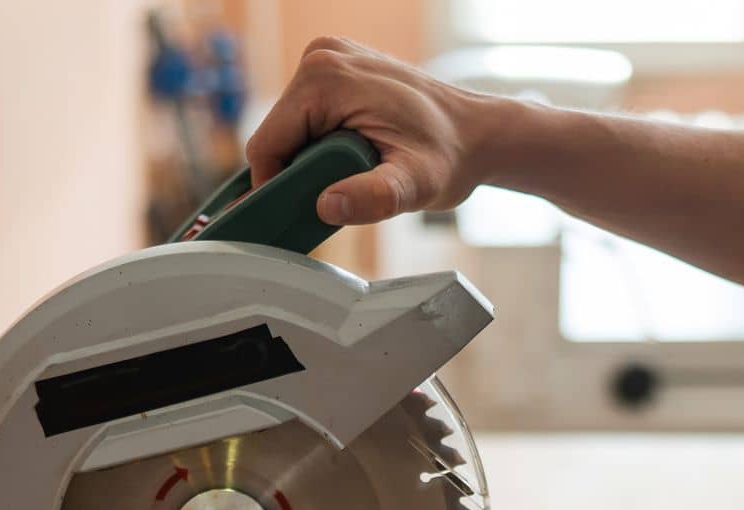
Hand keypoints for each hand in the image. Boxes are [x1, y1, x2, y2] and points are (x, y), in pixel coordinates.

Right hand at [247, 36, 503, 224]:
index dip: (273, 190)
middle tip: (338, 198)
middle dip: (296, 176)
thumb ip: (372, 198)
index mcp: (325, 77)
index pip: (266, 145)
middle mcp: (321, 57)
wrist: (477, 133)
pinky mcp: (337, 71)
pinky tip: (349, 164)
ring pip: (290, 132)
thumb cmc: (450, 155)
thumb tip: (327, 206)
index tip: (297, 217)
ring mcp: (329, 60)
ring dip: (309, 165)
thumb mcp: (414, 187)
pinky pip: (307, 121)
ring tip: (351, 179)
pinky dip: (320, 149)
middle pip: (276, 137)